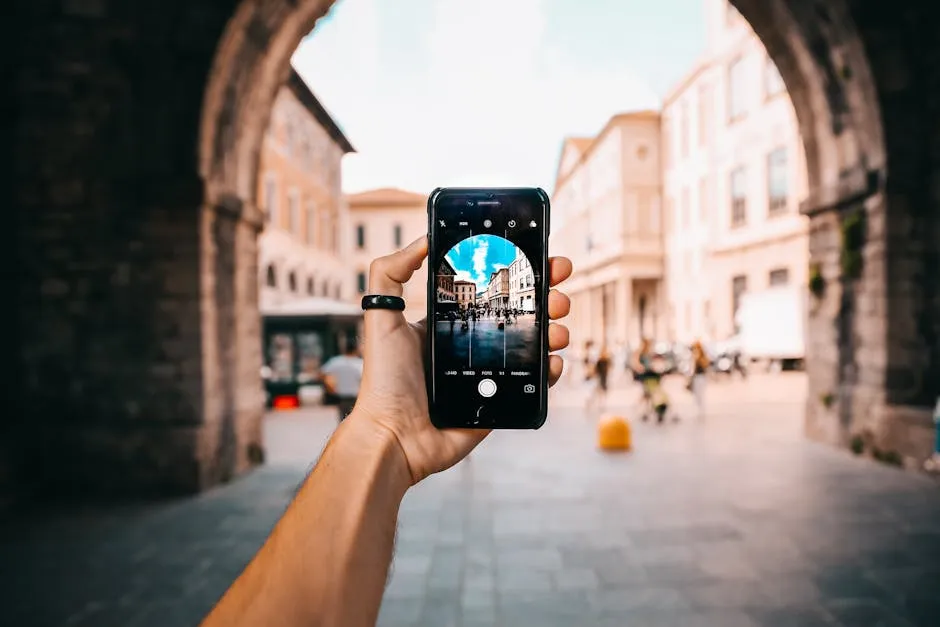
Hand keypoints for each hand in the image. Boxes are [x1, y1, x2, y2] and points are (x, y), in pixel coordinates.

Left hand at [352, 236, 572, 484]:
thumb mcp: (381, 318)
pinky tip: (553, 359)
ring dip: (554, 329)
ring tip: (558, 327)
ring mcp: (490, 374)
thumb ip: (390, 273)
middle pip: (521, 312)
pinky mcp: (501, 402)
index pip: (491, 289)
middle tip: (558, 291)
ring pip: (534, 344)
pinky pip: (534, 382)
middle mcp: (473, 344)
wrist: (395, 436)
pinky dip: (550, 369)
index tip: (539, 256)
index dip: (517, 272)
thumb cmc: (385, 381)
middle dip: (547, 297)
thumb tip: (423, 238)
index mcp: (451, 322)